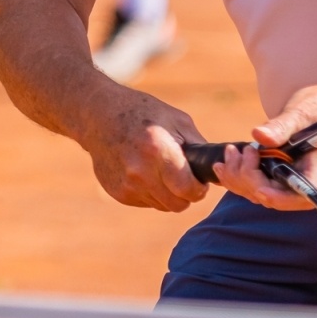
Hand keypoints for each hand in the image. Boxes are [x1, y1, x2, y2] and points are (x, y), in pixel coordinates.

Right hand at [79, 87, 207, 211]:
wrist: (99, 116)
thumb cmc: (143, 112)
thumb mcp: (176, 120)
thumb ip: (198, 146)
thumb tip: (217, 167)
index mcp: (157, 150)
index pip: (188, 190)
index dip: (200, 189)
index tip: (201, 183)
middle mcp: (140, 171)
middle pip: (177, 204)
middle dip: (186, 194)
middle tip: (186, 179)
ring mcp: (126, 184)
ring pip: (162, 205)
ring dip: (168, 194)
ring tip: (163, 170)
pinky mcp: (117, 192)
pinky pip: (146, 202)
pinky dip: (152, 192)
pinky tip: (145, 171)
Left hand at [213, 82, 316, 211]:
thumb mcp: (303, 112)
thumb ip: (282, 126)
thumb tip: (259, 136)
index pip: (299, 197)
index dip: (275, 196)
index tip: (255, 181)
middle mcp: (304, 180)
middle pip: (273, 197)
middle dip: (248, 180)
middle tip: (237, 153)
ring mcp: (291, 177)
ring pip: (260, 192)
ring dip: (239, 177)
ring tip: (228, 155)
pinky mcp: (280, 171)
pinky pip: (257, 182)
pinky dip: (239, 174)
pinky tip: (225, 162)